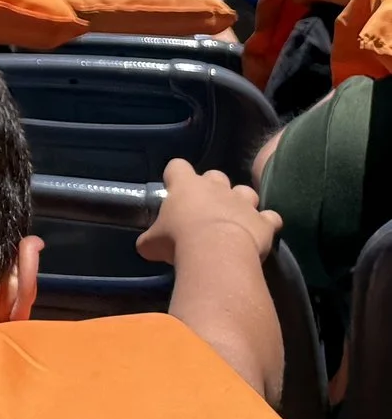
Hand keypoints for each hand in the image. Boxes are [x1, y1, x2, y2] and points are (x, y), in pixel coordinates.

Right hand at [137, 161, 280, 266]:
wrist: (218, 252)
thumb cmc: (179, 240)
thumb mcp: (152, 243)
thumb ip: (151, 239)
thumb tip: (148, 246)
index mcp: (185, 185)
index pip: (177, 166)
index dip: (176, 176)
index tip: (174, 190)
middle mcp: (216, 187)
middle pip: (215, 175)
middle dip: (213, 188)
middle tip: (205, 209)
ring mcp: (243, 202)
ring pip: (246, 191)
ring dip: (242, 202)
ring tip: (236, 219)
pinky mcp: (263, 221)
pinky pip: (271, 217)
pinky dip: (267, 223)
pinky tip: (262, 232)